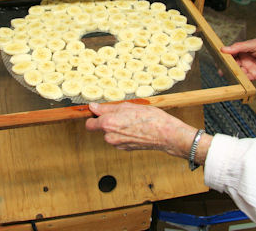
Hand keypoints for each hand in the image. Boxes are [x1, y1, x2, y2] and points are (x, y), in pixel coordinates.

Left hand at [86, 102, 211, 165]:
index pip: (89, 123)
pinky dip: (124, 134)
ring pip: (111, 133)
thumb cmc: (149, 118)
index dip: (94, 117)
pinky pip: (119, 139)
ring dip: (117, 127)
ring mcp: (117, 144)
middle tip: (122, 114)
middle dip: (107, 121)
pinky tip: (135, 129)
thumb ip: (108, 108)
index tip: (99, 112)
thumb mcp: (127, 106)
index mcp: (108, 124)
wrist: (165, 134)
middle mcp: (109, 136)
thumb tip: (93, 107)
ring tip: (132, 120)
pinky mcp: (125, 149)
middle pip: (101, 128)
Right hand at [221, 39, 255, 80]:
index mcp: (246, 49)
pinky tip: (236, 78)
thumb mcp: (255, 44)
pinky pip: (245, 78)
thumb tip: (224, 49)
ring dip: (232, 73)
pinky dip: (240, 79)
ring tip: (227, 73)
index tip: (218, 56)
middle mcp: (247, 58)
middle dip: (227, 65)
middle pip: (233, 62)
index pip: (232, 52)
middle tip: (221, 67)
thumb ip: (239, 47)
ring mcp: (250, 67)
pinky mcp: (255, 76)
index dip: (225, 54)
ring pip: (237, 71)